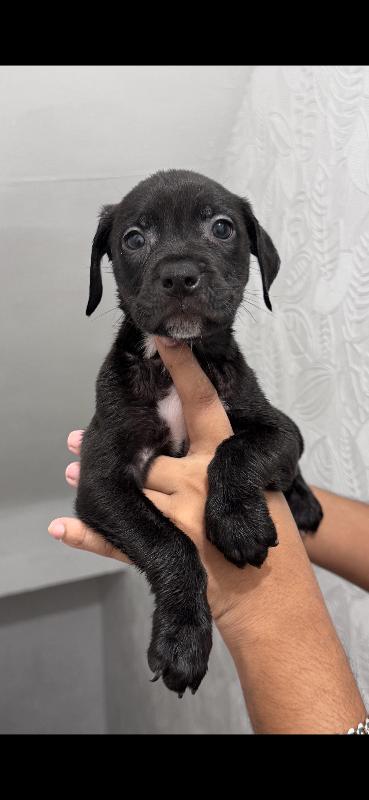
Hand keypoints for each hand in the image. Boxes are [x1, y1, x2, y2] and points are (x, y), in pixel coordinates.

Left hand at [50, 336, 250, 623]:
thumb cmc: (263, 534)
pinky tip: (64, 525)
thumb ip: (215, 458)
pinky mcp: (167, 552)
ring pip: (133, 492)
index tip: (162, 338)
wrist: (269, 591)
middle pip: (151, 459)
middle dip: (145, 467)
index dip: (184, 368)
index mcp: (224, 459)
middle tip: (128, 462)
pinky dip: (89, 535)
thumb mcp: (250, 484)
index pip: (203, 404)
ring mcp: (182, 519)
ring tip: (78, 471)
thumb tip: (170, 436)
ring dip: (109, 488)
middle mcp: (201, 483)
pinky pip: (119, 540)